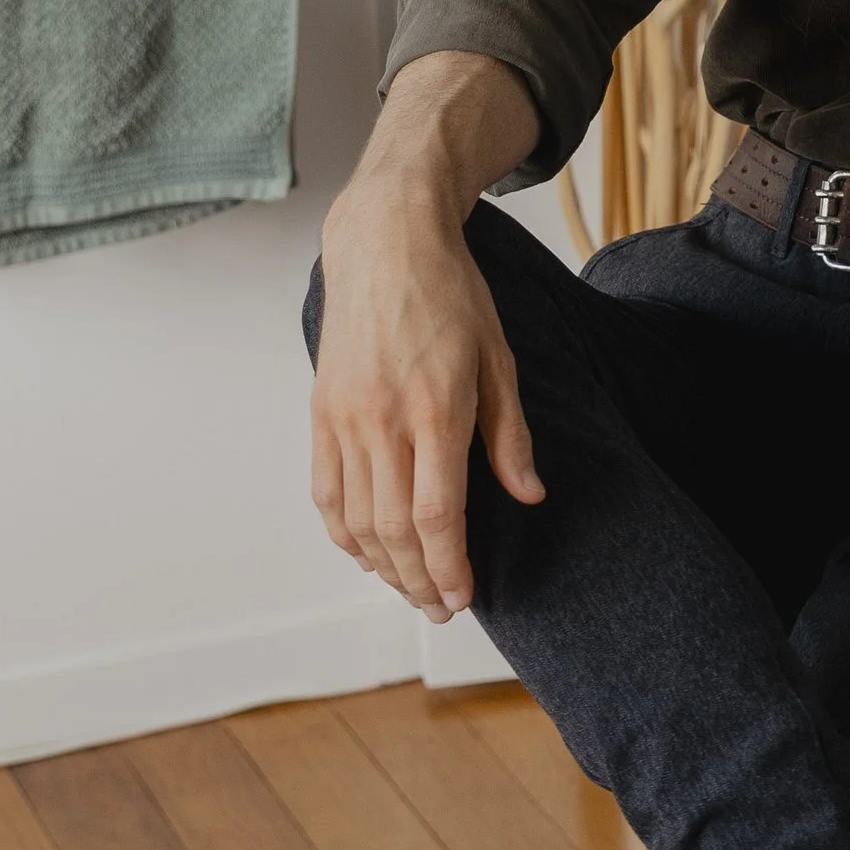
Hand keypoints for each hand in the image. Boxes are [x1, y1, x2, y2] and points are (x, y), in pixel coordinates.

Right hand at [310, 54, 545, 619]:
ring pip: (355, 520)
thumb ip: (510, 434)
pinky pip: (325, 491)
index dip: (449, 566)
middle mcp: (382, 421)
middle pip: (393, 530)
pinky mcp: (320, 411)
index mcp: (435, 410)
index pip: (435, 516)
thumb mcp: (499, 358)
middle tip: (441, 607)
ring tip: (411, 587)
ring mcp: (344, 418)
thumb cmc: (452, 295)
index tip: (463, 597)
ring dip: (383, 566)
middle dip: (419, 580)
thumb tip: (528, 495)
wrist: (386, 243)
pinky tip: (367, 552)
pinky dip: (343, 532)